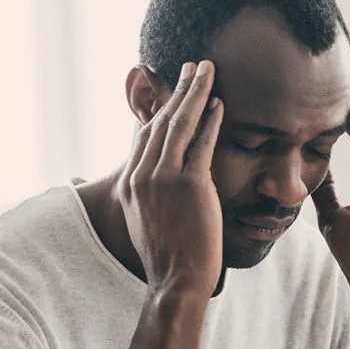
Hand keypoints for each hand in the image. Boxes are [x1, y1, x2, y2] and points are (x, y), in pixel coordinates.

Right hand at [119, 60, 224, 295]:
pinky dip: (211, 120)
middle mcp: (142, 176)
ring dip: (194, 93)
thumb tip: (155, 182)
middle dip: (178, 90)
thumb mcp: (145, 221)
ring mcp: (163, 179)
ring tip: (207, 71)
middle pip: (161, 121)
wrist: (176, 281)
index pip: (145, 135)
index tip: (174, 90)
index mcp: (130, 183)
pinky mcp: (189, 185)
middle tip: (192, 67)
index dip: (161, 109)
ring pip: (179, 125)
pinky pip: (201, 143)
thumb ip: (148, 195)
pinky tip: (219, 103)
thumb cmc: (168, 257)